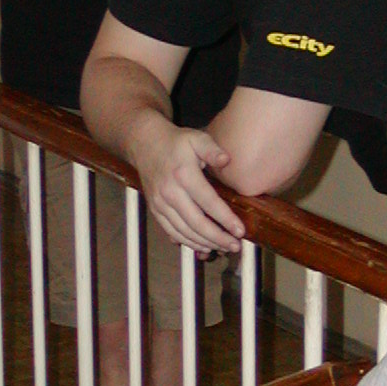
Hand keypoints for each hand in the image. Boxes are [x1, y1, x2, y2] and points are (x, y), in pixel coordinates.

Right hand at [128, 116, 244, 254]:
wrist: (145, 145)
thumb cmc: (176, 142)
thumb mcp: (197, 138)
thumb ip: (212, 149)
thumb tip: (226, 160)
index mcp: (183, 175)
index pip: (208, 202)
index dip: (225, 219)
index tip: (240, 231)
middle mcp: (169, 193)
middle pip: (197, 223)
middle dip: (218, 238)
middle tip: (236, 246)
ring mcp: (160, 204)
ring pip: (184, 232)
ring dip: (205, 243)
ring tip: (224, 247)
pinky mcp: (155, 210)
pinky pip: (172, 232)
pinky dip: (189, 242)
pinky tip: (204, 246)